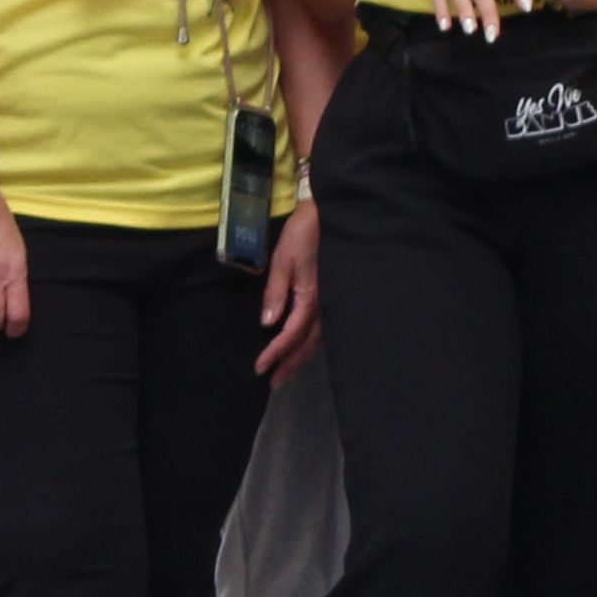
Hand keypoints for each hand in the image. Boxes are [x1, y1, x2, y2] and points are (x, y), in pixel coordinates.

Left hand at [253, 197, 321, 377]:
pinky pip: (325, 329)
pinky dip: (312, 343)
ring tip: (285, 371)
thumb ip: (276, 291)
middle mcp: (327, 305)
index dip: (275, 353)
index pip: (291, 334)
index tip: (259, 368)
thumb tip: (267, 323)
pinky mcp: (337, 296)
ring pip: (319, 340)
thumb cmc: (305, 233)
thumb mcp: (283, 258)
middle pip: (307, 344)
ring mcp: (335, 302)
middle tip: (273, 382)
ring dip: (301, 357)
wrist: (334, 214)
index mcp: (312, 297)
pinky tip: (303, 348)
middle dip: (290, 364)